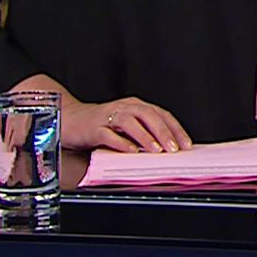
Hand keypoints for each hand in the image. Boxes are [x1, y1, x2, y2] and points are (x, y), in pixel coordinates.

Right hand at [62, 96, 191, 153]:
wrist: (70, 119)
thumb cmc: (101, 124)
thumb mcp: (126, 126)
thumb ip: (144, 132)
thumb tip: (168, 148)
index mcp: (135, 106)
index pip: (160, 114)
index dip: (175, 128)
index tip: (186, 144)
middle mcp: (123, 107)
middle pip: (148, 115)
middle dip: (163, 132)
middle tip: (174, 148)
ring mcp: (107, 116)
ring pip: (129, 122)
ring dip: (145, 136)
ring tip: (156, 150)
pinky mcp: (93, 128)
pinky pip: (108, 134)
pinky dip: (121, 142)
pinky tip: (130, 151)